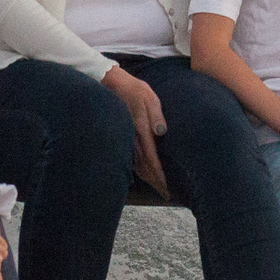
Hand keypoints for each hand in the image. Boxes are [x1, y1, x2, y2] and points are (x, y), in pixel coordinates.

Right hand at [102, 65, 170, 196]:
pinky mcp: (126, 137)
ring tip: (159, 187)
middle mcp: (133, 139)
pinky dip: (141, 169)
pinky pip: (134, 158)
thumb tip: (161, 132)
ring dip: (149, 177)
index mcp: (141, 130)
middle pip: (145, 168)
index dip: (159, 175)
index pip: (152, 159)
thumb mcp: (148, 98)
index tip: (166, 188)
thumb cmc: (133, 89)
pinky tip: (146, 173)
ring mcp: (128, 139)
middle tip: (166, 194)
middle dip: (156, 182)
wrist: (112, 84)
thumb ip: (156, 115)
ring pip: (138, 165)